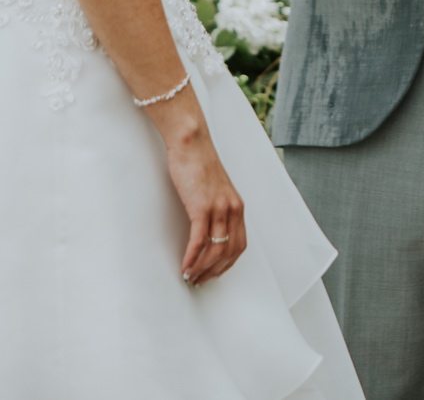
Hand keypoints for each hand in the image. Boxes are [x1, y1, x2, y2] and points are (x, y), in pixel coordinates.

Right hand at [148, 97, 246, 284]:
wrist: (191, 141)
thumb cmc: (198, 162)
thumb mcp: (214, 188)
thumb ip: (215, 206)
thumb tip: (207, 226)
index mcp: (237, 206)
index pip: (239, 244)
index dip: (227, 264)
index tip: (214, 273)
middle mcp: (232, 209)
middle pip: (229, 252)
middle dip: (214, 271)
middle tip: (200, 281)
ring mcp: (218, 208)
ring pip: (215, 250)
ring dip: (201, 268)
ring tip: (189, 277)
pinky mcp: (201, 207)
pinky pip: (199, 241)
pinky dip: (191, 258)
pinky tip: (184, 266)